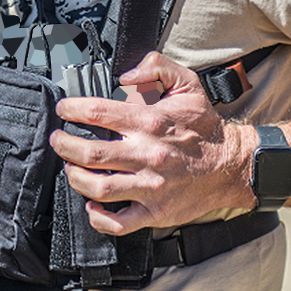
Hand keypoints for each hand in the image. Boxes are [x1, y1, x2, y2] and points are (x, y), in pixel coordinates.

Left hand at [50, 52, 254, 233]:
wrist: (233, 165)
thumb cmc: (204, 127)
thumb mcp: (187, 84)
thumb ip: (157, 67)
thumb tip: (126, 74)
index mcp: (150, 123)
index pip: (99, 113)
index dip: (73, 109)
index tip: (64, 109)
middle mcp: (148, 155)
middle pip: (91, 153)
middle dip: (65, 145)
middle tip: (57, 139)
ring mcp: (151, 187)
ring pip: (99, 188)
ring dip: (75, 177)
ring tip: (69, 167)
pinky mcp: (156, 212)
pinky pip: (120, 223)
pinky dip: (99, 218)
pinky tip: (91, 206)